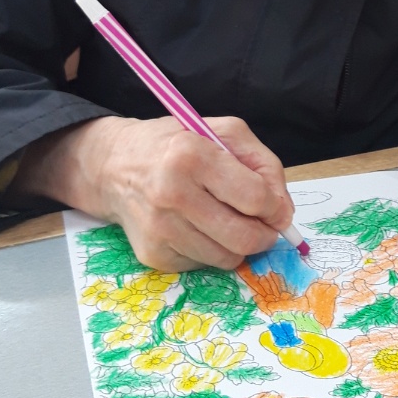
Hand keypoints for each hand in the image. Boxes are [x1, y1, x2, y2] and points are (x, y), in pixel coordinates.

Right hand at [14, 115, 293, 271]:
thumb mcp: (224, 133)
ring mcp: (159, 228)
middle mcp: (171, 193)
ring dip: (238, 244)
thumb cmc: (177, 145)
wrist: (114, 166)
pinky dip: (211, 250)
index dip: (277, 208)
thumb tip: (283, 212)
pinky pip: (203, 264)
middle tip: (263, 226)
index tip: (277, 209)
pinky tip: (198, 227)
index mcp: (192, 155)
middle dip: (265, 235)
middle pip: (244, 236)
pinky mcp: (153, 254)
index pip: (255, 198)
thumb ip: (264, 165)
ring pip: (226, 257)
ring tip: (226, 220)